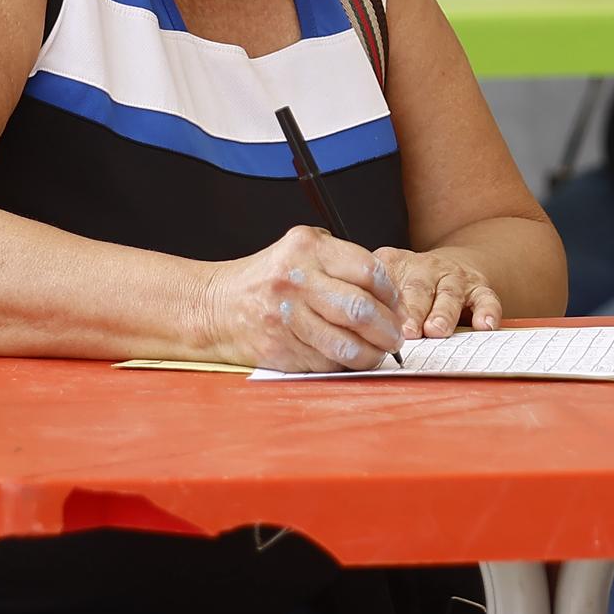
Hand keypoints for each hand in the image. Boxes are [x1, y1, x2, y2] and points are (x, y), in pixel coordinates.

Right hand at [200, 226, 408, 370]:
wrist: (217, 307)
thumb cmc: (270, 279)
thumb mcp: (303, 251)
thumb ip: (344, 264)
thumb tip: (393, 298)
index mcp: (307, 248)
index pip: (369, 270)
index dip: (392, 294)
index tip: (397, 307)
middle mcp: (296, 280)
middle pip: (360, 310)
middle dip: (388, 330)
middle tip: (395, 337)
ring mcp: (286, 317)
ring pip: (346, 345)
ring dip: (372, 354)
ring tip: (379, 352)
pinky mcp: (280, 348)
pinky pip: (326, 363)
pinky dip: (344, 365)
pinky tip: (348, 358)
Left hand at [371, 245, 502, 339]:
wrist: (450, 265)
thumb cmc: (408, 286)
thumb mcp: (385, 282)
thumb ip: (371, 304)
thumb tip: (352, 339)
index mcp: (395, 265)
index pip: (386, 280)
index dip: (384, 302)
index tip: (380, 321)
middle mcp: (426, 268)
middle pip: (419, 288)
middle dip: (413, 311)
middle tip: (408, 332)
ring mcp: (454, 277)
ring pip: (450, 293)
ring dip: (443, 313)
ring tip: (437, 330)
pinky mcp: (479, 287)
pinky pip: (486, 298)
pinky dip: (487, 311)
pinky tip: (484, 325)